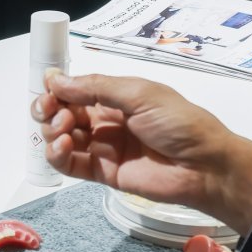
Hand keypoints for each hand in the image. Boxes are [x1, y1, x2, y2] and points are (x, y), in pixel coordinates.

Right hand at [32, 71, 251, 237]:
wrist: (204, 167)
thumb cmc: (178, 123)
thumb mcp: (138, 94)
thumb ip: (95, 88)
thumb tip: (55, 78)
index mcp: (116, 97)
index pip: (75, 90)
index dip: (57, 89)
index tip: (47, 88)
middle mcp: (106, 120)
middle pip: (63, 113)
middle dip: (50, 109)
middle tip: (51, 110)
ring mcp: (103, 147)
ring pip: (61, 137)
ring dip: (52, 130)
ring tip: (63, 129)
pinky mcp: (102, 173)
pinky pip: (69, 164)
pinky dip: (57, 155)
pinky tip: (62, 146)